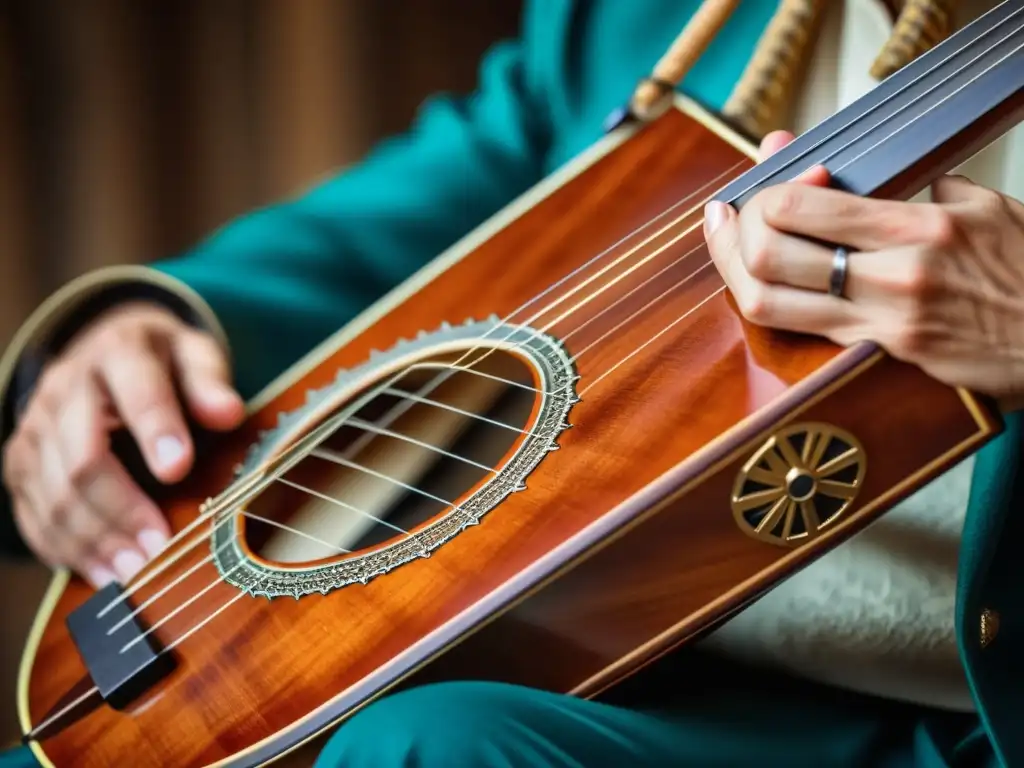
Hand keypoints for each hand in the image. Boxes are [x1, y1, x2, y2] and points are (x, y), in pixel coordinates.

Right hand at [2, 302, 244, 586]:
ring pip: (54, 495)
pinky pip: (33, 515)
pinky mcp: (21, 464)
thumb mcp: (195, 355)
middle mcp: (64, 389)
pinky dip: (66, 550)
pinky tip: (103, 573)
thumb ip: (209, 381)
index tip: (179, 469)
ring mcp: (35, 429)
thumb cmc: (164, 362)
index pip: (136, 391)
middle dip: (123, 508)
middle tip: (161, 548)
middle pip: (84, 458)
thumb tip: (228, 412)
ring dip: (96, 540)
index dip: (156, 430)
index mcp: (117, 352)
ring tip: (137, 574)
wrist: (106, 351)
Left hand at [704, 131, 1023, 410]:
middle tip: (731, 218)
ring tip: (727, 247)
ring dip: (733, 272)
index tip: (779, 185)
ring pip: (767, 303)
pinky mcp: (879, 357)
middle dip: (734, 233)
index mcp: (919, 228)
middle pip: (767, 254)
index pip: (799, 207)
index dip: (770, 193)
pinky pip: (800, 330)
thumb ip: (910, 185)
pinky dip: (771, 304)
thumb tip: (838, 171)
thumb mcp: (980, 209)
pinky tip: (763, 285)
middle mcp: (892, 277)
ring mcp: (880, 325)